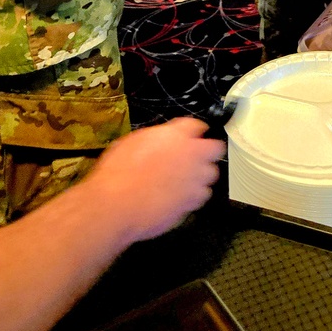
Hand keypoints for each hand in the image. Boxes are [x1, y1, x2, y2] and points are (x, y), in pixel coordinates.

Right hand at [87, 117, 224, 245]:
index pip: (196, 125)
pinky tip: (179, 197)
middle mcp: (192, 155)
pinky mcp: (191, 202)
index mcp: (176, 135)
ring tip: (185, 179)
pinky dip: (193, 197)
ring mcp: (194, 180)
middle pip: (214, 148)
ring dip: (201, 175)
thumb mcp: (132, 143)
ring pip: (211, 174)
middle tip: (194, 157)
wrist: (117, 204)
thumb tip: (159, 141)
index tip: (190, 135)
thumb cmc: (118, 174)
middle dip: (206, 152)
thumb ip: (155, 139)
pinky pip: (201, 197)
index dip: (192, 131)